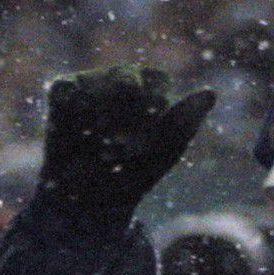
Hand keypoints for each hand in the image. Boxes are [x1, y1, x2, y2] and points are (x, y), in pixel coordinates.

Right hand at [40, 65, 213, 218]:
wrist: (91, 198)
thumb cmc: (136, 170)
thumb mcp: (166, 151)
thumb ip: (186, 121)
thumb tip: (211, 92)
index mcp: (156, 88)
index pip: (158, 85)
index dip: (152, 114)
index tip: (147, 143)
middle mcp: (124, 77)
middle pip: (126, 82)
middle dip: (125, 120)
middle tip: (123, 150)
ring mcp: (92, 80)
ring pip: (96, 89)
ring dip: (101, 127)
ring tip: (106, 154)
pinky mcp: (62, 90)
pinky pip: (68, 92)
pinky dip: (75, 119)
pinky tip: (81, 135)